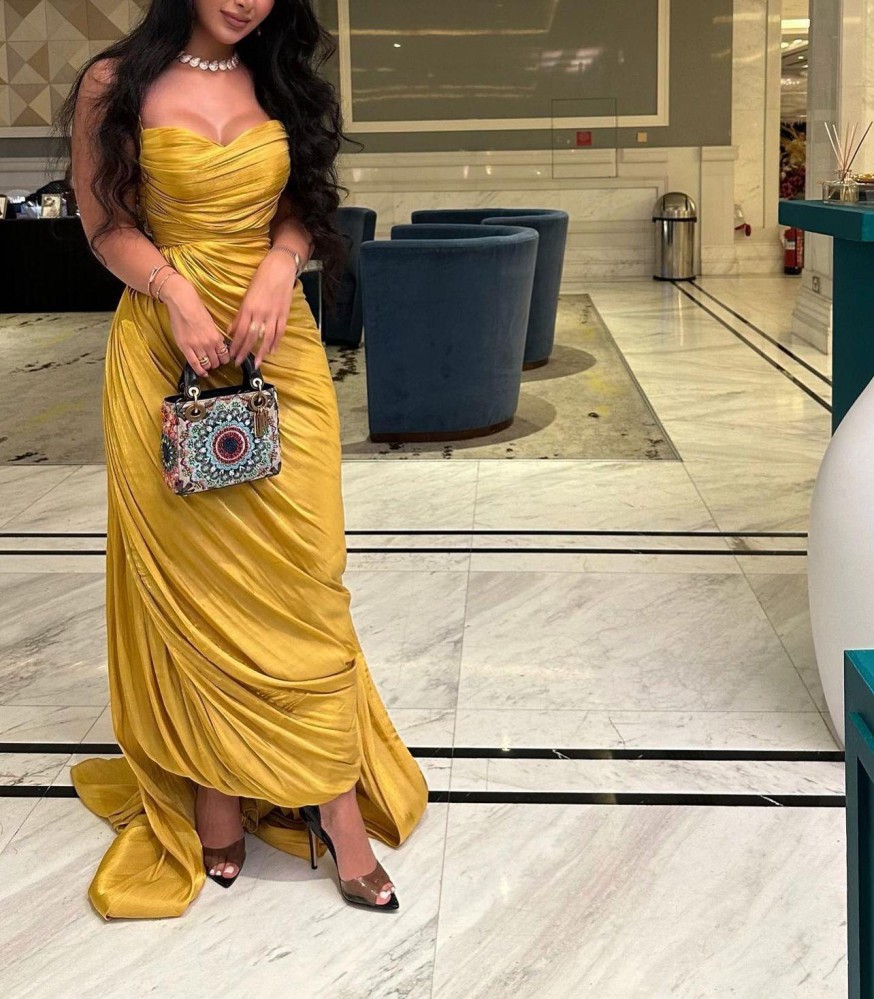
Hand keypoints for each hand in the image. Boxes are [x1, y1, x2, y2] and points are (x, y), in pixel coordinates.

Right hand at [161, 273, 230, 377]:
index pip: (225, 355)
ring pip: (206, 364)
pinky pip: (194, 364)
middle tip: (213, 361)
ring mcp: (196, 346)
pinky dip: (199, 371)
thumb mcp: (211, 323)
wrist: (182, 303)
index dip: (224, 359)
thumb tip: (219, 346)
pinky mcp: (185, 347)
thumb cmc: (196, 309)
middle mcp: (208, 343)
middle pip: (216, 362)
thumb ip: (215, 336)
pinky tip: (202, 373)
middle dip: (216, 363)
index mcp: (217, 337)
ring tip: (206, 365)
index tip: (222, 359)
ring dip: (208, 366)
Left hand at [226, 250, 296, 368]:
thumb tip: (231, 330)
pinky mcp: (284, 314)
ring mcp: (273, 314)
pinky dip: (275, 343)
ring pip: (266, 338)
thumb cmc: (261, 279)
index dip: (236, 344)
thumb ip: (240, 315)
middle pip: (251, 337)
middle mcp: (260, 312)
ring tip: (257, 363)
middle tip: (239, 362)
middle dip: (245, 351)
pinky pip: (279, 332)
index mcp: (249, 307)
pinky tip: (271, 351)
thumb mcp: (247, 295)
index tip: (231, 354)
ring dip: (260, 352)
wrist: (279, 268)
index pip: (240, 331)